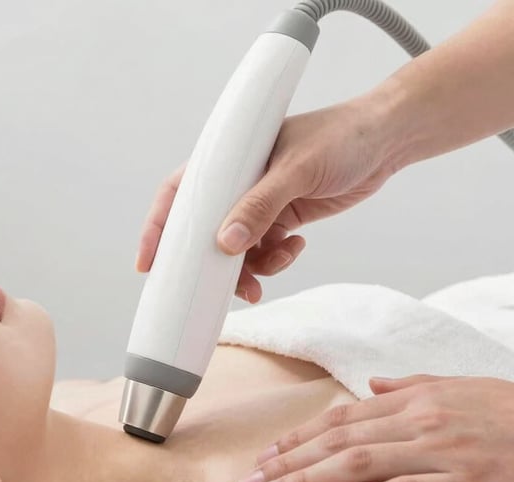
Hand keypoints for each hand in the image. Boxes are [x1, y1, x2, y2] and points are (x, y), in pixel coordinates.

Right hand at [136, 96, 398, 302]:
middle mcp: (237, 182)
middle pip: (204, 229)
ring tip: (262, 280)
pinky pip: (264, 250)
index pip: (179, 193)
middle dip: (208, 263)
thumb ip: (261, 206)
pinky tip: (295, 249)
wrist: (387, 141)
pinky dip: (274, 260)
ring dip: (245, 269)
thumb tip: (226, 244)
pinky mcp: (281, 217)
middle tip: (214, 290)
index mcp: (228, 158)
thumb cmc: (341, 137)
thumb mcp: (297, 170)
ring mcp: (259, 202)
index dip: (158, 228)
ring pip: (236, 248)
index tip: (148, 263)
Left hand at [237, 375, 513, 481]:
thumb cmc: (508, 410)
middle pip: (337, 441)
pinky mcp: (462, 481)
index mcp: (412, 399)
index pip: (340, 418)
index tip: (267, 455)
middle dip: (288, 462)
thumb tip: (372, 384)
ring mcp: (438, 450)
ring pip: (357, 464)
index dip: (299, 437)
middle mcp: (416, 421)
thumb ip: (410, 385)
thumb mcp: (458, 386)